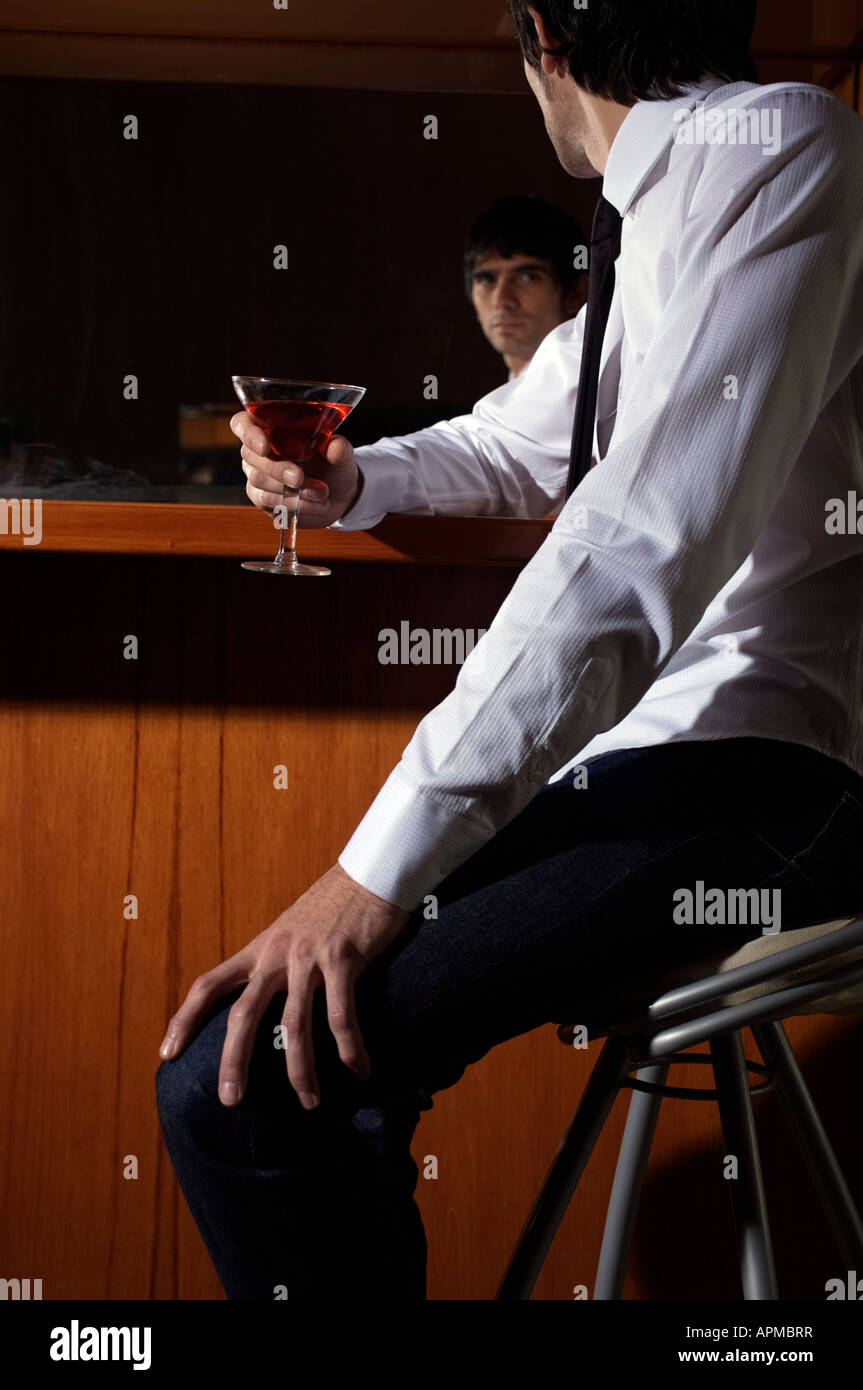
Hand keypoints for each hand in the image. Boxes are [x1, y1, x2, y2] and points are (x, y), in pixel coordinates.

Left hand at [158, 864, 410, 1109]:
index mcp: (260, 948)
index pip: (209, 984)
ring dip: (300, 1069)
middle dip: (235, 1061)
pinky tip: (360, 1071)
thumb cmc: (334, 905)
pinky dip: (350, 1049)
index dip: (185, 1019)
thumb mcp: (292, 929)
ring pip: (294, 1024)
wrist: (370, 873)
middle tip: (230, 1101)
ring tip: (309, 1103)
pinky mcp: (344, 960)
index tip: (167, 1053)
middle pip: (244, 1013)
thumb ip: (277, 960)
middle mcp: (278, 954)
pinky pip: (342, 1015)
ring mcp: (310, 957)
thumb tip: (269, 995)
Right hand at [232, 410, 363, 526]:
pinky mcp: (261, 497)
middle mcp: (258, 450)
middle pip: (251, 456)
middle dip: (278, 469)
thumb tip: (336, 445)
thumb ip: (339, 449)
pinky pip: (268, 501)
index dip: (248, 433)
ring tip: (323, 493)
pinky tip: (316, 505)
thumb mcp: (341, 457)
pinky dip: (294, 504)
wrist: (338, 496)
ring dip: (291, 489)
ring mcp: (257, 474)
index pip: (243, 424)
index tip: (265, 446)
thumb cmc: (334, 466)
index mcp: (271, 428)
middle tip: (301, 478)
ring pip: (259, 481)